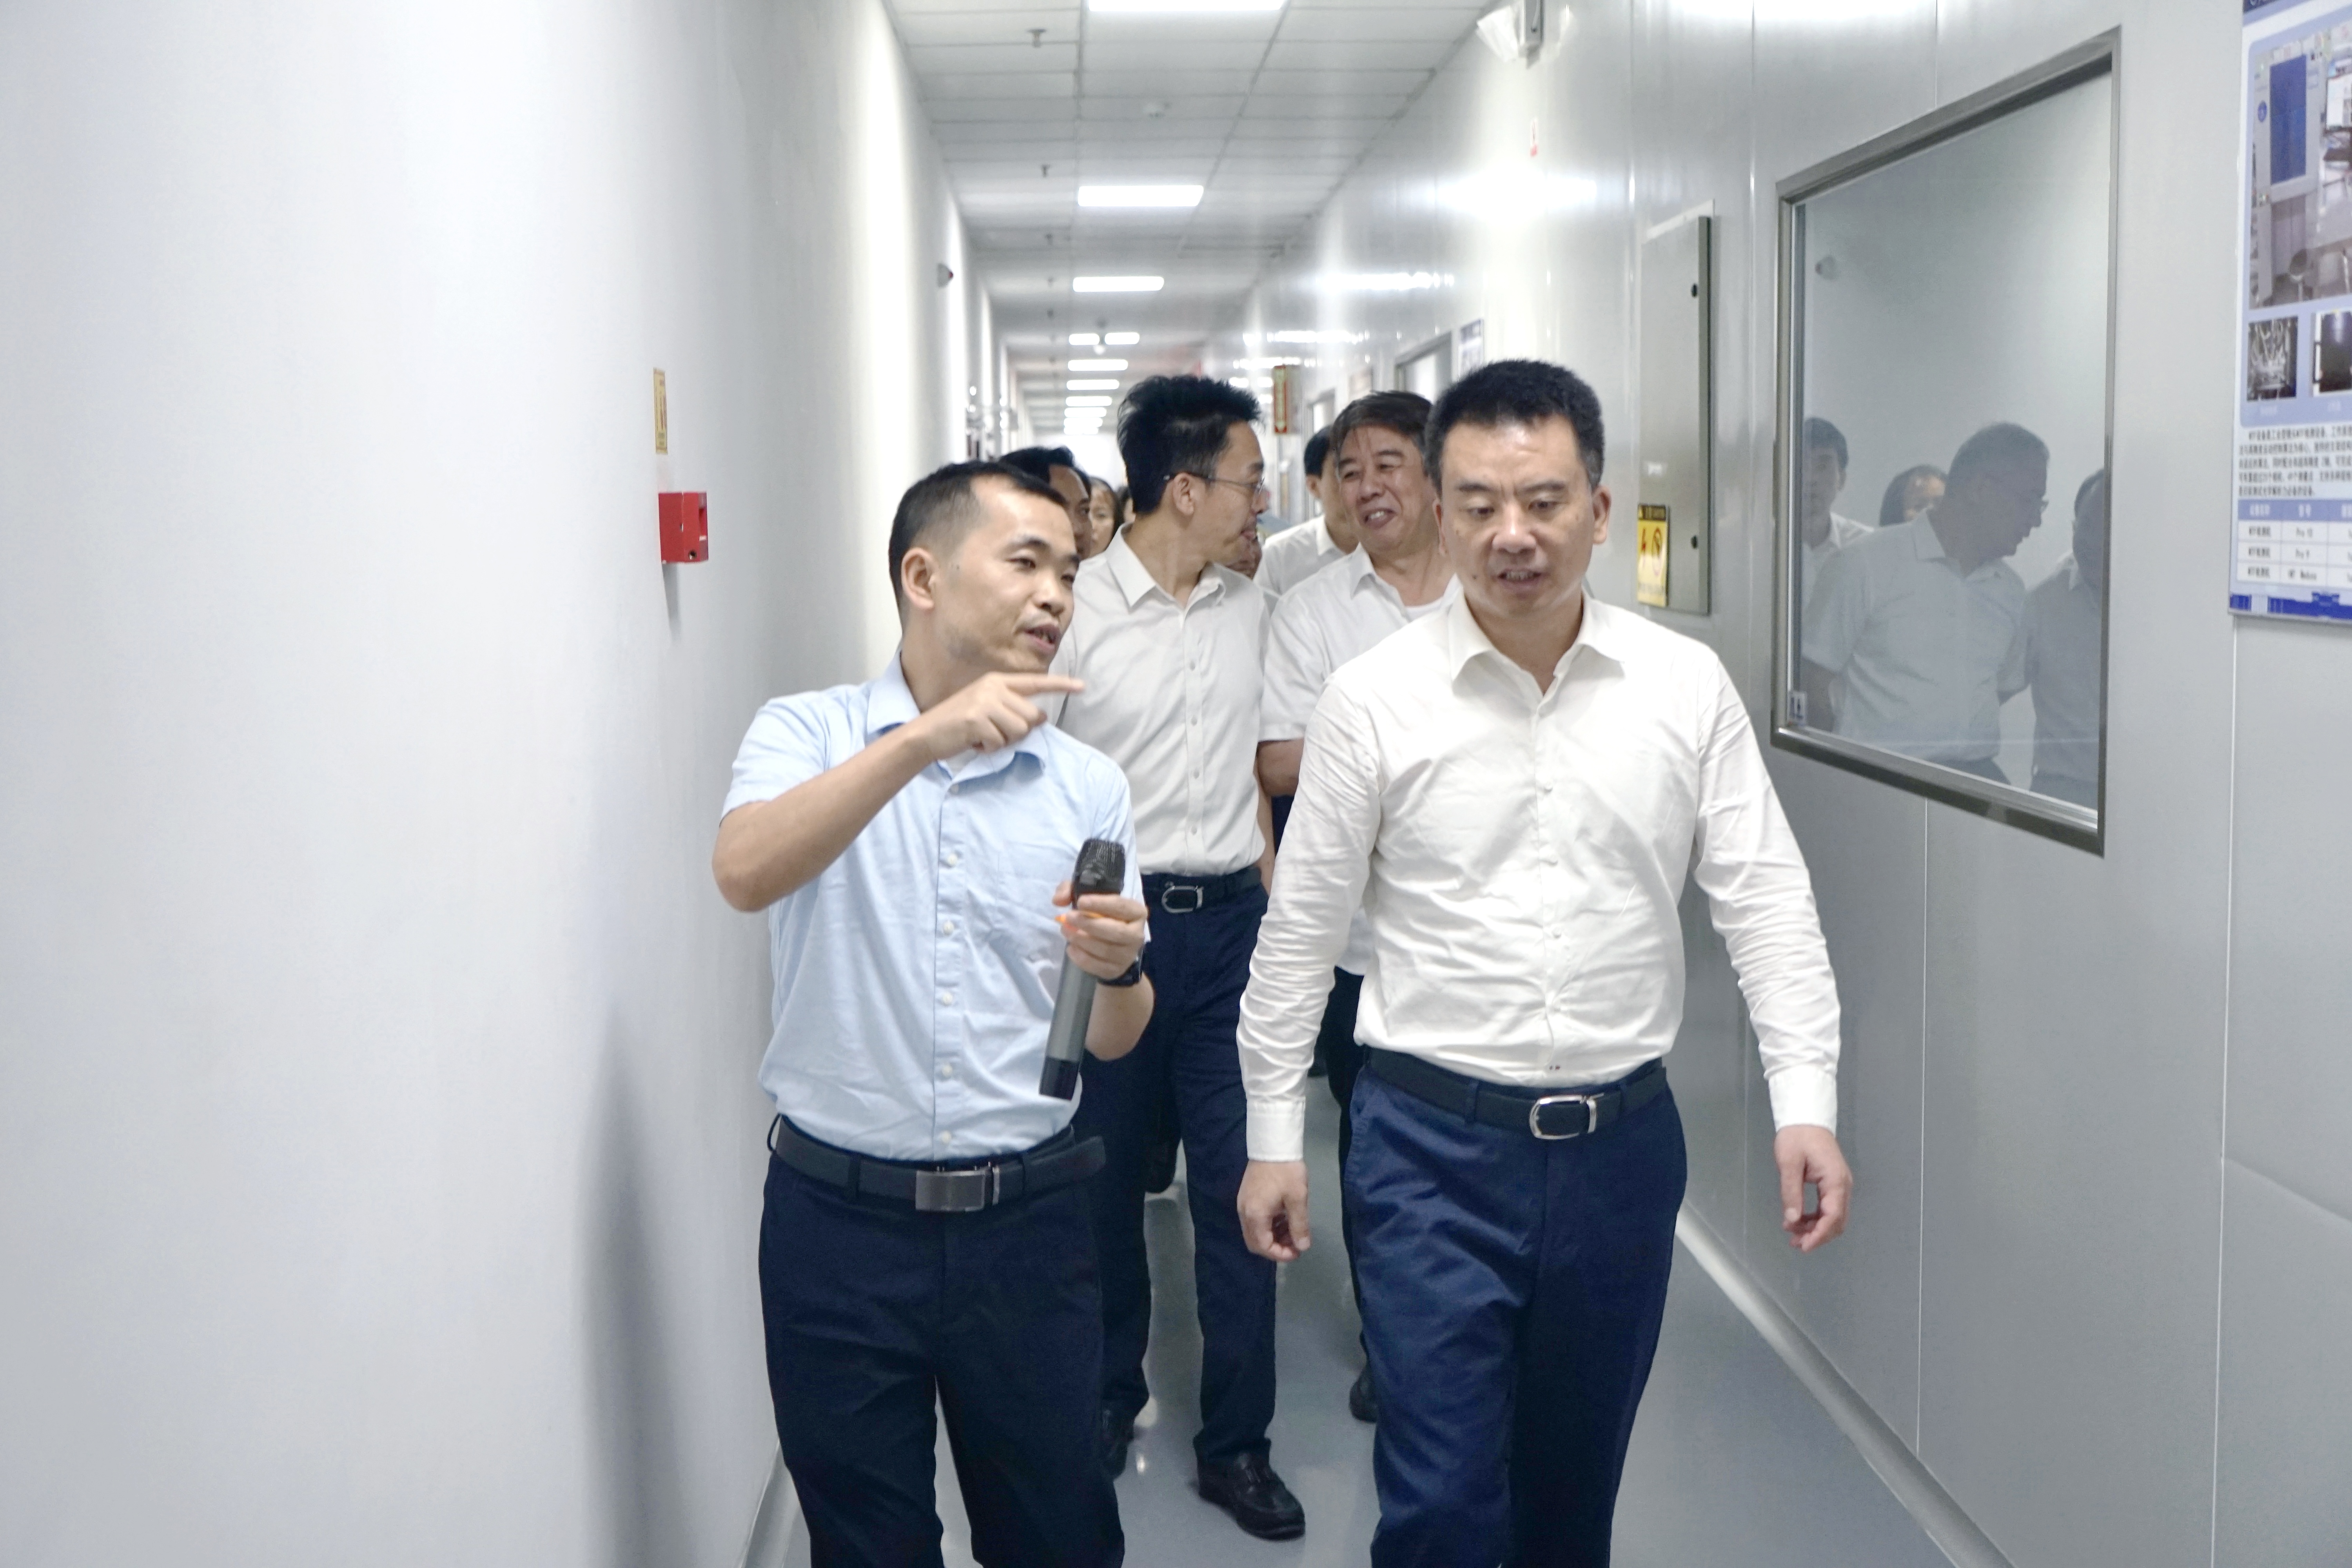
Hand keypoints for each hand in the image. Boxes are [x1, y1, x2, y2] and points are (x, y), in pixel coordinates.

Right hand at [903, 672, 1083, 763]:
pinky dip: (989, 748)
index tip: (1082, 686)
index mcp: (996, 681)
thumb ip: (1013, 709)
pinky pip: (1001, 742)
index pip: (1035, 682)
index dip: (1060, 685)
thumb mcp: (986, 709)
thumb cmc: (958, 725)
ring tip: (982, 736)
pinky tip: (973, 742)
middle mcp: (993, 687)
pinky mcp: (977, 719)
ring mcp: (985, 702)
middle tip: (992, 732)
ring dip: (1003, 741)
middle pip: (1030, 716)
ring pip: (1019, 730)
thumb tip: (1041, 717)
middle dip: (1016, 731)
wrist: (925, 734)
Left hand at [1052, 881, 1146, 981]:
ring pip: (1105, 950)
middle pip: (1116, 931)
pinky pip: (1097, 966)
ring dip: (1081, 940)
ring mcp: (1128, 955)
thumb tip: (1059, 900)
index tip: (1081, 902)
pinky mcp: (1116, 969)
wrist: (1110, 944)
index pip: (1121, 906)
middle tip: (1068, 917)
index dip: (1101, 904)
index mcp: (1136, 912)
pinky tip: (1071, 948)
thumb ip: (1070, 890)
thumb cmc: (1100, 915)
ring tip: (1066, 930)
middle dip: (1089, 924)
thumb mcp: (1087, 896)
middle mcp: (1137, 934)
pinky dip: (1081, 957)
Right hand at [1238, 1160, 1311, 1261]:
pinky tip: (1284, 1219)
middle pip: (1255, 1243)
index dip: (1280, 1254)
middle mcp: (1244, 1213)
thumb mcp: (1297, 1199)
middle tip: (1295, 1244)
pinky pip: (1255, 1220)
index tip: (1297, 1252)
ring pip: (1255, 1232)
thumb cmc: (1286, 1171)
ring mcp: (1243, 1204)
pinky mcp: (1247, 1197)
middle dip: (1275, 1248)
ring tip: (1293, 1231)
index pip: (1263, 1247)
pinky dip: (1269, 1225)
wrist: (1272, 1144)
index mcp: (1255, 1215)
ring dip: (1273, 1237)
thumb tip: (1302, 1247)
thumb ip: (1299, 1226)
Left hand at [1774, 1125, 1851, 1252]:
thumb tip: (1792, 1219)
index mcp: (1835, 1180)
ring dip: (1815, 1228)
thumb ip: (1791, 1192)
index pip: (1833, 1216)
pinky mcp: (1833, 1184)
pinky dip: (1815, 1218)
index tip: (1805, 1246)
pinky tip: (1798, 1220)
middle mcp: (1843, 1185)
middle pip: (1837, 1221)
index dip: (1820, 1234)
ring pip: (1833, 1216)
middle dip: (1817, 1235)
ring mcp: (1840, 1185)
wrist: (1805, 1118)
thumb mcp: (1789, 1164)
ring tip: (1792, 1233)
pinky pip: (1828, 1208)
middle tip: (1795, 1243)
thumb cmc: (1797, 1137)